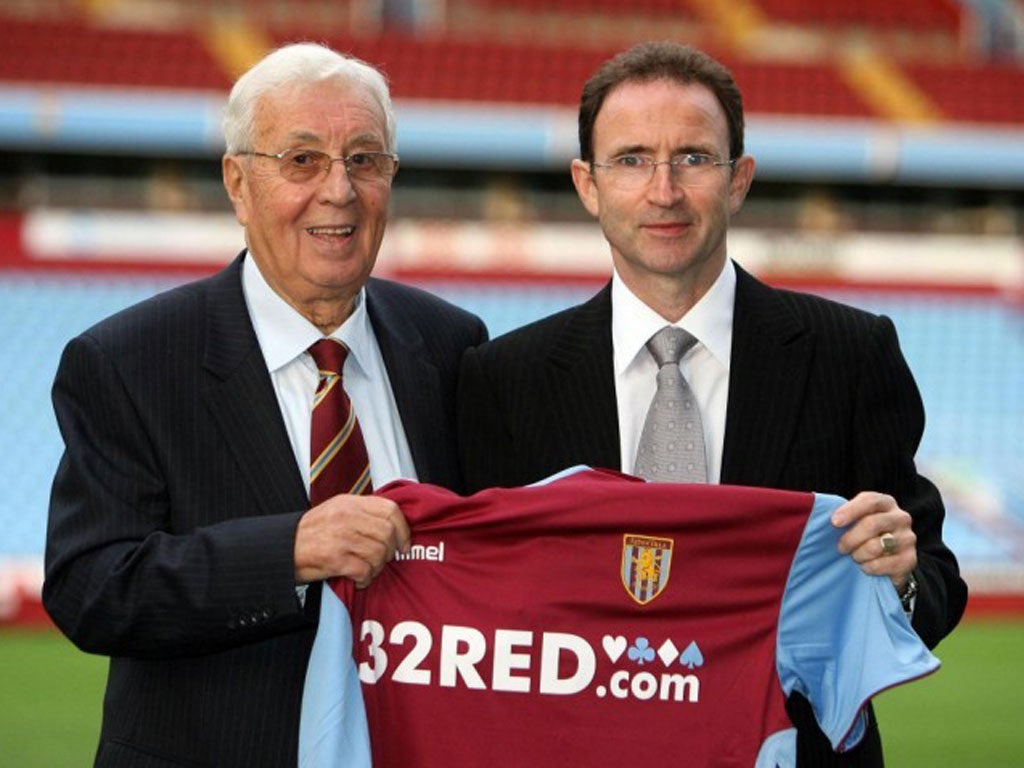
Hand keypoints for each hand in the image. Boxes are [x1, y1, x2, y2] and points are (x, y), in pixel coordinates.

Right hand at [294, 495, 410, 587]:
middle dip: (391, 551)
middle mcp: (346, 516)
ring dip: (377, 567)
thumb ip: (363, 513)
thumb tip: (394, 525)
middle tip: (383, 560)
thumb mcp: (336, 511)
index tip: (404, 544)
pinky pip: (364, 570)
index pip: (391, 509)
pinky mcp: (334, 558)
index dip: (403, 529)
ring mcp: (341, 537)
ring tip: (367, 570)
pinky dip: (365, 579)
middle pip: (388, 533)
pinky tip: (358, 580)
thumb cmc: (310, 534)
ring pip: (379, 553)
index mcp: (349, 503)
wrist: (281, 549)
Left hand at [832, 491, 916, 593]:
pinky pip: (882, 565)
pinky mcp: (910, 559)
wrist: (890, 561)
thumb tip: (814, 505)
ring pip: (876, 546)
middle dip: (850, 538)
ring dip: (859, 555)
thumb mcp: (856, 521)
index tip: (834, 523)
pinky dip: (869, 568)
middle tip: (841, 548)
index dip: (850, 510)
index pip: (870, 500)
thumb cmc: (865, 536)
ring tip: (855, 557)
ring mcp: (908, 539)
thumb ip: (843, 514)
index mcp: (886, 503)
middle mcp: (901, 518)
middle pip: (872, 524)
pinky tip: (866, 567)